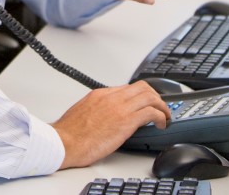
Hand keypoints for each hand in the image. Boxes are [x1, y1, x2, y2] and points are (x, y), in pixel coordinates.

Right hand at [52, 81, 168, 167]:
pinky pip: (151, 112)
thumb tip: (105, 117)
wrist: (64, 142)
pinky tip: (161, 125)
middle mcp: (111, 97)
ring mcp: (120, 107)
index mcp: (100, 94)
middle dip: (155, 97)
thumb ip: (96, 110)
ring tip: (164, 117)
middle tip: (159, 108)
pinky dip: (161, 117)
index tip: (145, 104)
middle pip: (142, 87)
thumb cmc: (69, 134)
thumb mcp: (82, 113)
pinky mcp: (126, 120)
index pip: (127, 88)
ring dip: (161, 106)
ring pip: (150, 96)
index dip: (140, 96)